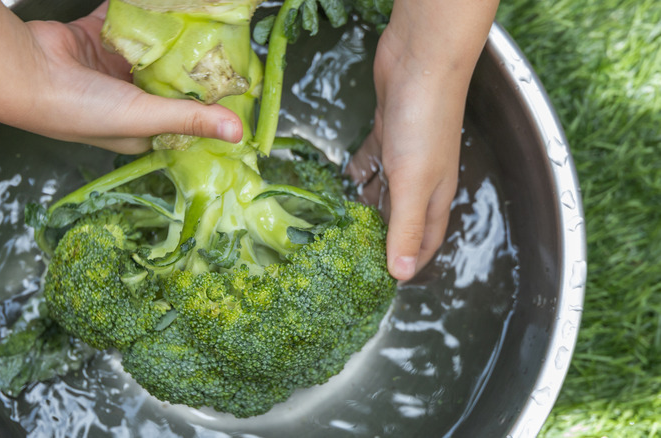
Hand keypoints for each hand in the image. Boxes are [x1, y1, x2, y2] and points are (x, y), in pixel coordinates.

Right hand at [0, 1, 242, 153]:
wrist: (22, 73)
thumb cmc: (78, 110)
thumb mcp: (143, 118)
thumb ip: (190, 118)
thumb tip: (237, 134)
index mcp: (139, 129)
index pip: (183, 116)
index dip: (207, 103)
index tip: (234, 83)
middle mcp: (128, 100)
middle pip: (169, 80)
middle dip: (192, 64)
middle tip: (223, 44)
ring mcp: (111, 67)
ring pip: (150, 48)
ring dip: (170, 35)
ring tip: (200, 20)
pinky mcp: (95, 37)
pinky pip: (124, 20)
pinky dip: (140, 10)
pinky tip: (165, 5)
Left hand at [348, 0, 497, 280]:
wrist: (420, 61)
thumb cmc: (423, 124)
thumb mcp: (413, 184)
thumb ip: (404, 229)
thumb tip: (400, 275)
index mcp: (434, 198)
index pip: (422, 243)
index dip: (405, 264)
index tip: (378, 283)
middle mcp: (421, 181)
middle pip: (400, 220)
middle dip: (378, 239)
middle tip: (347, 255)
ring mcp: (404, 156)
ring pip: (383, 192)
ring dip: (364, 207)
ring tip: (337, 226)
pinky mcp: (387, 133)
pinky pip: (371, 161)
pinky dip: (358, 173)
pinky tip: (341, 181)